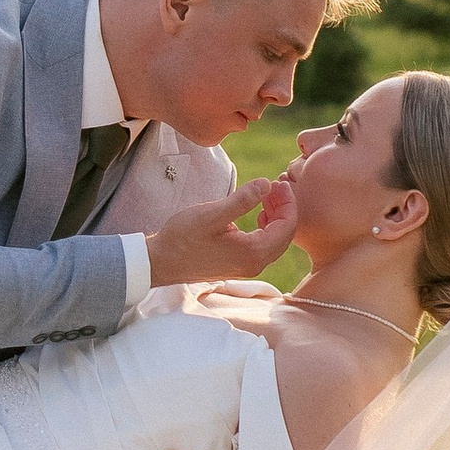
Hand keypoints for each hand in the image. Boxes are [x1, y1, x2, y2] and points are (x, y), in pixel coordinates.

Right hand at [143, 172, 298, 290]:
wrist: (160, 262)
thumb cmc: (182, 238)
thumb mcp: (212, 214)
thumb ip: (242, 199)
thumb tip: (267, 184)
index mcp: (253, 252)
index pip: (287, 226)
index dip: (288, 202)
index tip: (279, 183)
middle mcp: (255, 264)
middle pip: (285, 235)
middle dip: (285, 208)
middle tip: (275, 186)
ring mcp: (247, 267)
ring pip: (275, 241)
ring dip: (276, 218)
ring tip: (266, 196)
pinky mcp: (239, 265)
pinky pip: (264, 246)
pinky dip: (266, 228)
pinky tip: (257, 215)